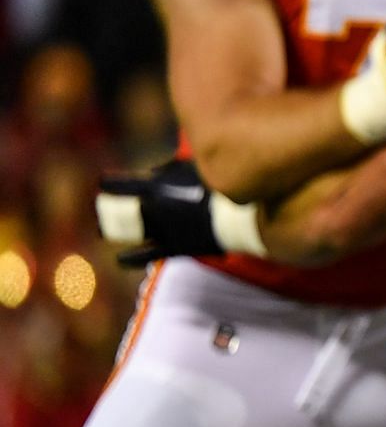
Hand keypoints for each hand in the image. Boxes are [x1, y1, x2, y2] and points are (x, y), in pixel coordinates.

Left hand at [96, 156, 264, 266]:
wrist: (242, 214)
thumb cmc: (219, 184)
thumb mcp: (191, 166)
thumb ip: (167, 171)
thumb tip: (152, 174)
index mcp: (153, 186)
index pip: (114, 185)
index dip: (107, 184)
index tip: (104, 184)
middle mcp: (151, 210)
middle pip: (114, 210)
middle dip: (106, 208)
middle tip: (103, 207)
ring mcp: (161, 231)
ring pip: (124, 233)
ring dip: (111, 230)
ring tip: (102, 230)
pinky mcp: (173, 248)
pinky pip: (145, 255)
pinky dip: (130, 258)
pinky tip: (120, 260)